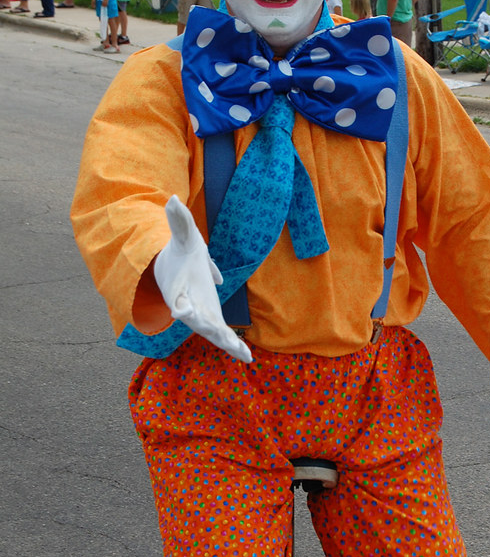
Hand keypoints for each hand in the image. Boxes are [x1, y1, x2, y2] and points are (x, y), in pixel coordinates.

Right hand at [153, 195, 251, 361]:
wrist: (176, 273)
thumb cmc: (181, 254)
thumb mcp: (183, 236)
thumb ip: (179, 221)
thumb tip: (173, 198)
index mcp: (177, 287)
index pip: (175, 296)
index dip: (178, 304)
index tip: (180, 311)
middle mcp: (186, 306)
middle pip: (194, 320)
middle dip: (206, 327)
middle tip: (219, 335)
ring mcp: (200, 316)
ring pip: (211, 332)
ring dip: (225, 341)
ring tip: (242, 353)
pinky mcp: (212, 321)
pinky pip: (222, 336)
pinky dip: (233, 346)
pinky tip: (249, 358)